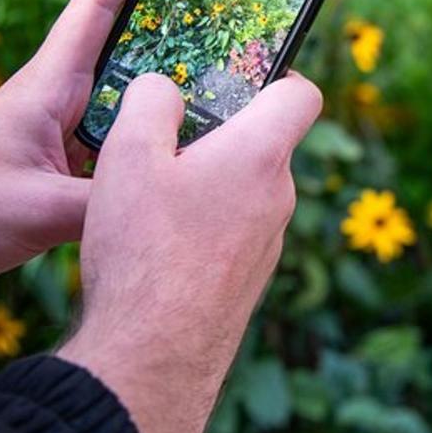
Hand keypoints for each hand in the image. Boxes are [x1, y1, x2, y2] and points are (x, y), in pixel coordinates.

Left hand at [0, 0, 172, 322]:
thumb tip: (171, 195)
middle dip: (170, 9)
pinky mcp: (57, 166)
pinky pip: (118, 139)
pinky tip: (182, 148)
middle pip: (124, 40)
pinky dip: (150, 134)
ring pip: (126, 94)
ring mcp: (58, 131)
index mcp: (49, 85)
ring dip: (168, 78)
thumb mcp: (34, 210)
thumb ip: (106, 202)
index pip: (97, 3)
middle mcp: (58, 98)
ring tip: (227, 70)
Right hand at [57, 71, 321, 432]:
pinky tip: (156, 244)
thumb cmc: (145, 250)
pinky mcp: (249, 280)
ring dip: (208, 182)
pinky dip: (204, 225)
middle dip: (220, 132)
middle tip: (167, 138)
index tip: (237, 78)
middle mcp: (279, 197)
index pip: (303, 93)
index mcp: (261, 155)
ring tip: (150, 196)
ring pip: (245, 190)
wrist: (154, 357)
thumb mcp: (128, 156)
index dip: (277, 75)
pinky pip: (234, 233)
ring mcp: (268, 244)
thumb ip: (150, 101)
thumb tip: (163, 88)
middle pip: (264, 142)